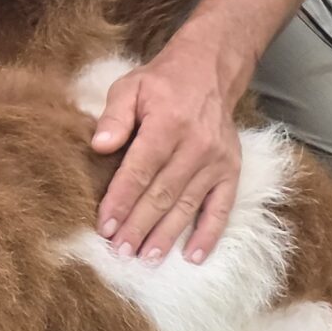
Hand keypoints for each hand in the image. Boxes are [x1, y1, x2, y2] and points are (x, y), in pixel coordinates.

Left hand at [90, 45, 241, 264]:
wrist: (208, 72)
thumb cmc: (160, 83)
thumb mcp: (129, 87)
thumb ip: (114, 116)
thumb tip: (99, 146)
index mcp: (167, 125)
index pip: (139, 171)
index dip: (121, 200)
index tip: (104, 226)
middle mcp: (195, 147)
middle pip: (162, 194)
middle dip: (139, 225)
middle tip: (120, 251)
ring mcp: (217, 162)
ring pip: (187, 205)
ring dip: (167, 235)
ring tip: (147, 258)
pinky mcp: (232, 171)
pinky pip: (222, 208)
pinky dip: (209, 234)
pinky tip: (194, 256)